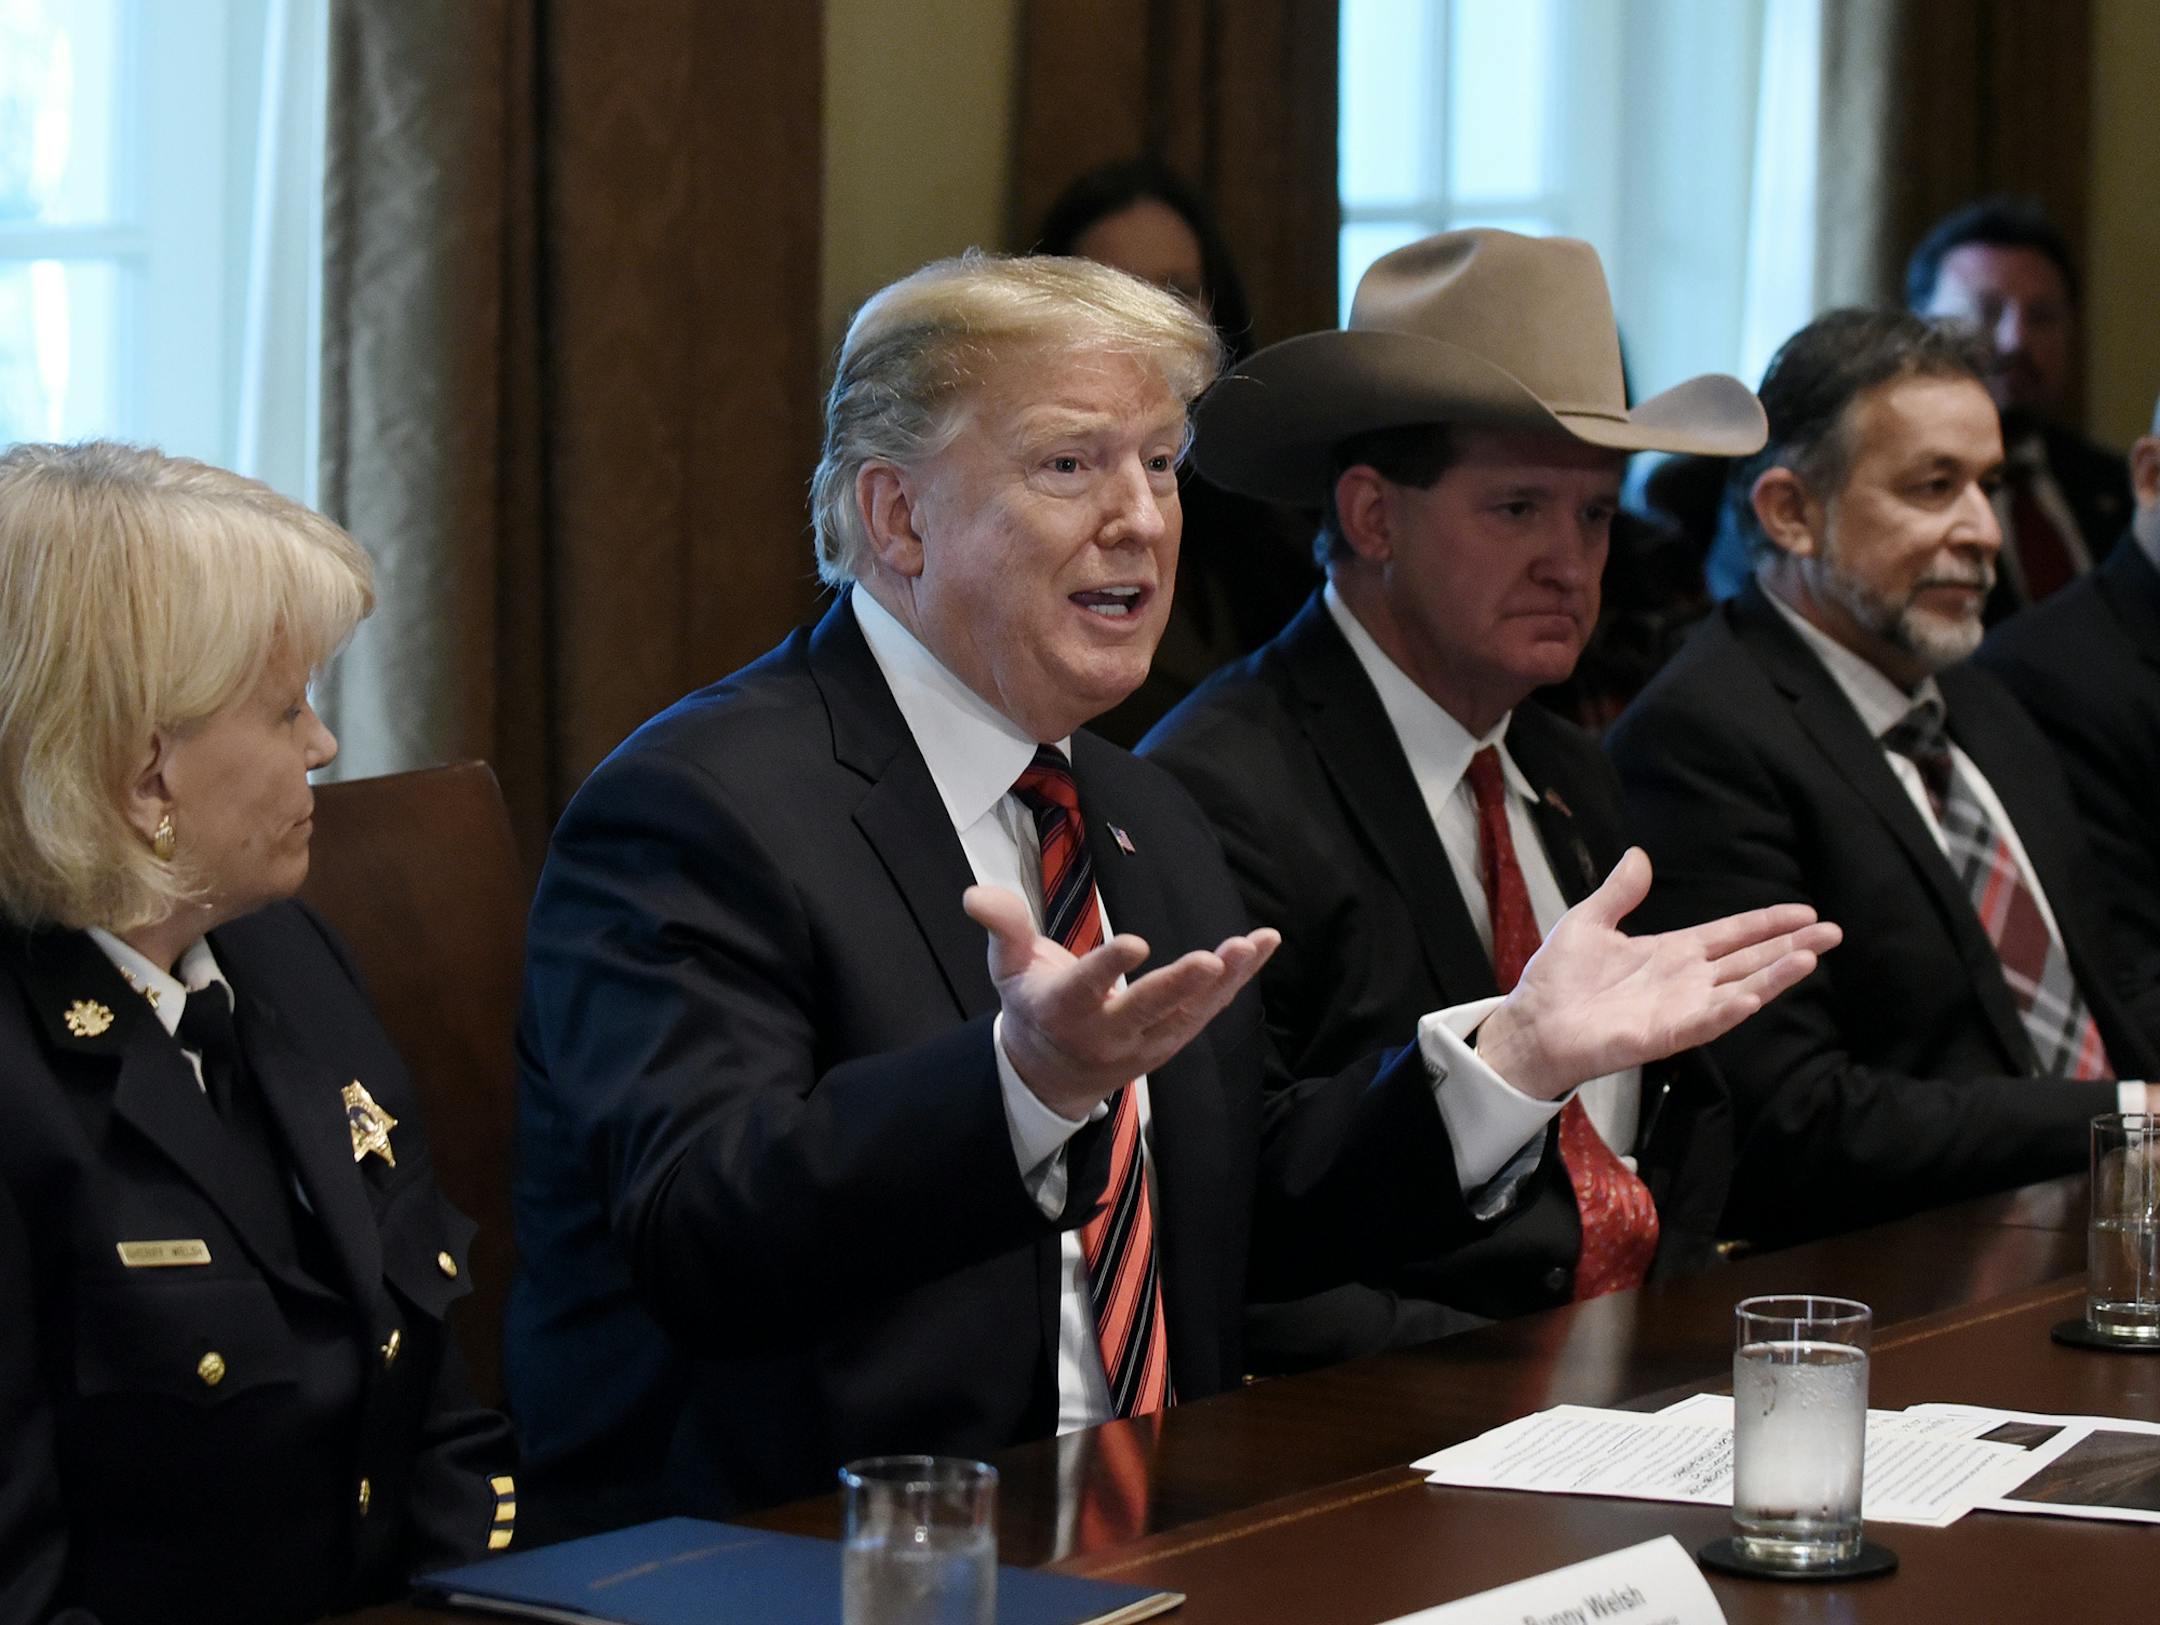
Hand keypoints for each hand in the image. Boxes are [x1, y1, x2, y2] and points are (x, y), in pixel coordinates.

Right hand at [964, 885, 1280, 1118]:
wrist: (1052, 1074)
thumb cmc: (1033, 1005)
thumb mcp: (1007, 968)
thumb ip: (1003, 927)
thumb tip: (976, 892)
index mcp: (1063, 1010)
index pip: (1086, 988)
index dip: (1108, 968)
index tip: (1135, 943)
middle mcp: (1108, 1032)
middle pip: (1148, 1008)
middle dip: (1181, 985)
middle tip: (1212, 960)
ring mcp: (1147, 1042)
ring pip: (1190, 1013)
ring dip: (1225, 980)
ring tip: (1253, 942)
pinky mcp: (1173, 1041)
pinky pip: (1209, 1011)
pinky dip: (1238, 981)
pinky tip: (1261, 945)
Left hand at [1475, 847, 1840, 1100]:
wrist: (1531, 1022)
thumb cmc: (1558, 979)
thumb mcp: (1590, 922)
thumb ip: (1619, 892)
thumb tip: (1638, 855)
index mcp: (1672, 953)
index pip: (1733, 935)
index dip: (1767, 923)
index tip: (1805, 911)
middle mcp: (1685, 981)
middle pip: (1750, 960)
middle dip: (1791, 946)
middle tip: (1834, 931)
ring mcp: (1679, 1009)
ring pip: (1739, 989)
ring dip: (1775, 976)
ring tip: (1812, 957)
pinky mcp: (1663, 1035)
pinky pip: (1705, 1021)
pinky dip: (1731, 1008)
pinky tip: (1756, 994)